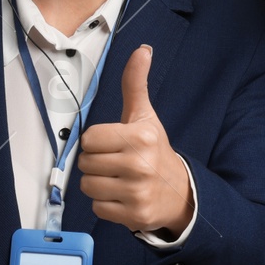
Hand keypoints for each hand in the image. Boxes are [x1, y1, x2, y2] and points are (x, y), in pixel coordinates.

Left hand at [78, 45, 193, 235]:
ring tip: (118, 180)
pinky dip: (105, 204)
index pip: (89, 139)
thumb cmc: (154, 150)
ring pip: (88, 186)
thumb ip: (136, 84)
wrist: (179, 191)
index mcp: (140, 137)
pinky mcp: (134, 215)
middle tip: (116, 163)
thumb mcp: (145, 116)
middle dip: (96, 163)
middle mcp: (140, 164)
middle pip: (86, 163)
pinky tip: (121, 196)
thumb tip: (142, 50)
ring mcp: (137, 192)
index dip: (97, 142)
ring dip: (99, 184)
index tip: (114, 144)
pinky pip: (97, 208)